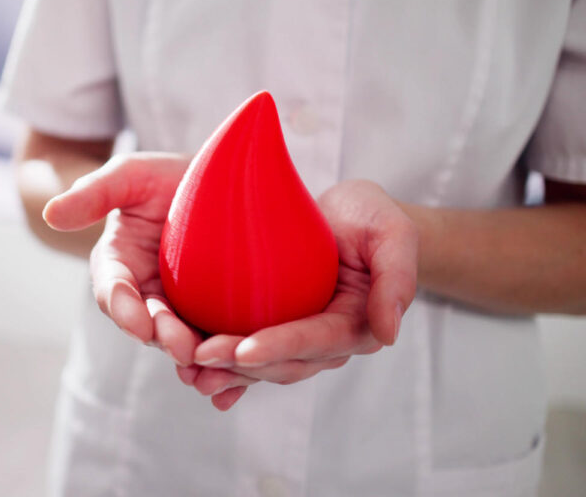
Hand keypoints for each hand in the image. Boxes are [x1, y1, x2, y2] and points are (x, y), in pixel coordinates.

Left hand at [186, 180, 417, 406]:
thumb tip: (390, 333)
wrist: (351, 216)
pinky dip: (223, 364)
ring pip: (262, 365)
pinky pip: (249, 352)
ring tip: (187, 366)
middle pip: (283, 362)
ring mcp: (300, 338)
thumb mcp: (393, 233)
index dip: (281, 346)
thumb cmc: (372, 218)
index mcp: (357, 323)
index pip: (316, 339)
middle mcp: (327, 340)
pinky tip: (190, 369)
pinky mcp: (277, 328)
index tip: (244, 350)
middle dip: (242, 363)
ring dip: (226, 370)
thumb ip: (397, 278)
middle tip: (200, 357)